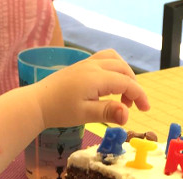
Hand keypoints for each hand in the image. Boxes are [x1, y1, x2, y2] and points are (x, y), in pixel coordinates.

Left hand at [30, 49, 149, 128]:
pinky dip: (114, 69)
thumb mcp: (85, 114)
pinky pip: (104, 60)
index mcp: (96, 77)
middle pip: (123, 69)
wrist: (36, 103)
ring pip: (115, 60)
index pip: (126, 83)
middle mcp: (93, 66)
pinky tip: (108, 85)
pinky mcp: (81, 66)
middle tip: (130, 106)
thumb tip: (128, 115)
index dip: (139, 95)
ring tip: (121, 94)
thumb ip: (107, 112)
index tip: (145, 110)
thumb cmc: (59, 111)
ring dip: (124, 75)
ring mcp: (86, 64)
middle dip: (133, 86)